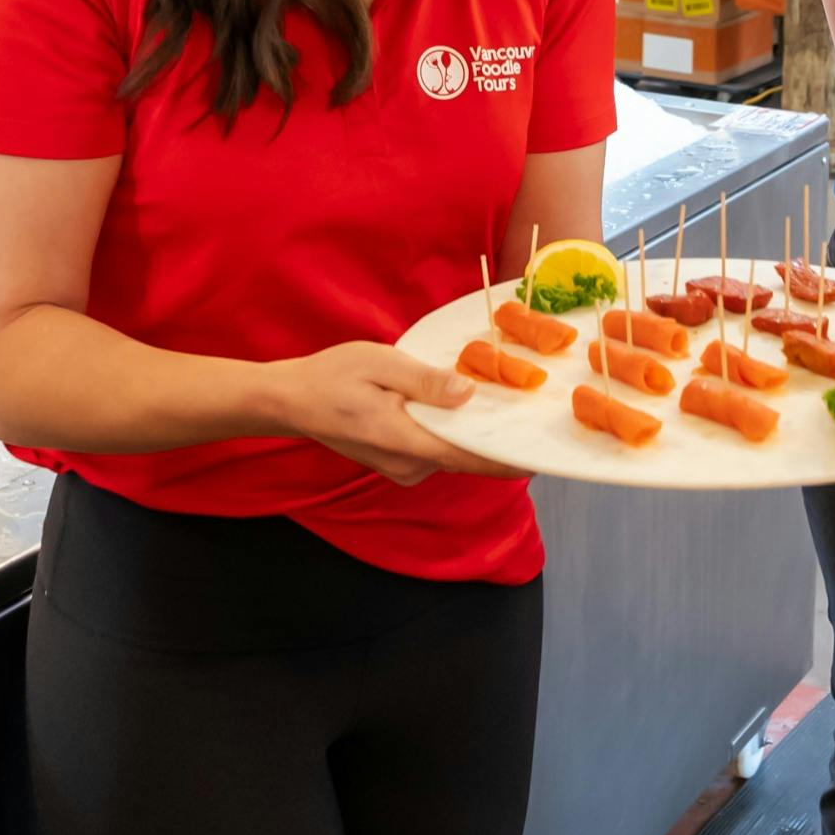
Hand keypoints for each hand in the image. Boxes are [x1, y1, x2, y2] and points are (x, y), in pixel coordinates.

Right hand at [267, 342, 526, 486]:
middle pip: (467, 457)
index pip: (470, 457)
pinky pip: (438, 452)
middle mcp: (409, 466)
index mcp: (407, 441)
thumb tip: (467, 394)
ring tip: (508, 406)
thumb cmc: (333, 376)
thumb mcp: (381, 364)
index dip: (509, 457)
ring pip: (453, 454)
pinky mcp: (398, 464)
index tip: (543, 453)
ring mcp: (403, 469)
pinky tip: (467, 411)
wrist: (292, 401)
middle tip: (532, 413)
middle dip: (498, 439)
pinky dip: (455, 435)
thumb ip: (425, 382)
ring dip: (476, 435)